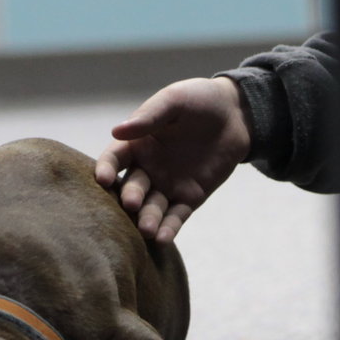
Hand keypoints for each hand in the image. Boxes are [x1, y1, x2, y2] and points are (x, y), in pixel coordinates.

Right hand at [94, 77, 250, 243]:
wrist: (235, 115)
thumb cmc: (198, 100)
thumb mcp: (174, 101)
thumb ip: (149, 117)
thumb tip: (117, 131)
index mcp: (136, 144)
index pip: (114, 159)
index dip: (106, 169)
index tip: (104, 179)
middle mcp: (147, 168)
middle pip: (131, 187)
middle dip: (130, 197)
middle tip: (131, 204)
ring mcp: (167, 185)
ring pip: (152, 207)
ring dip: (147, 219)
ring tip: (147, 230)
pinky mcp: (189, 198)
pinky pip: (176, 216)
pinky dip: (169, 228)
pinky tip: (163, 238)